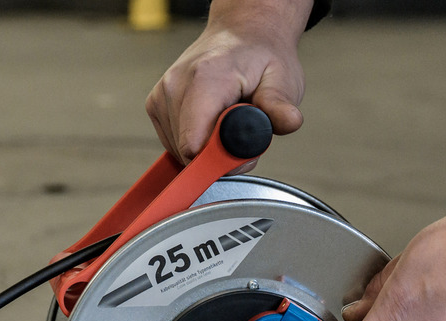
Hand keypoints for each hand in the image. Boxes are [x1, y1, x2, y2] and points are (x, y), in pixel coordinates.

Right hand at [146, 1, 311, 167]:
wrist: (242, 34)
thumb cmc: (261, 58)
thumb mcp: (282, 79)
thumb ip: (280, 105)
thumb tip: (289, 121)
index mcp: (204, 80)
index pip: (194, 145)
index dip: (221, 161)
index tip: (244, 149)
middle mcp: (176, 86)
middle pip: (189, 152)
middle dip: (219, 155)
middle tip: (242, 129)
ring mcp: (162, 95)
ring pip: (181, 151)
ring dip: (207, 147)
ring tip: (227, 120)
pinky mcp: (156, 104)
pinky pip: (174, 143)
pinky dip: (196, 140)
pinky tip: (211, 120)